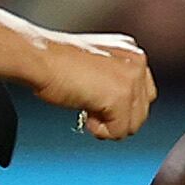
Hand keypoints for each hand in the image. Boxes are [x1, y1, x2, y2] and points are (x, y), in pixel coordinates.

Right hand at [34, 31, 152, 140]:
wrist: (40, 58)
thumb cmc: (56, 62)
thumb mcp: (94, 66)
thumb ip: (113, 81)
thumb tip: (117, 108)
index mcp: (131, 52)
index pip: (143, 94)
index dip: (120, 106)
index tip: (98, 102)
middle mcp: (137, 63)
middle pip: (142, 112)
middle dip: (117, 118)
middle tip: (91, 108)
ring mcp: (132, 80)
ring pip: (133, 125)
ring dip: (108, 125)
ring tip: (87, 108)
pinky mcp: (122, 97)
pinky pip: (119, 132)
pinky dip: (100, 131)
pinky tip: (85, 112)